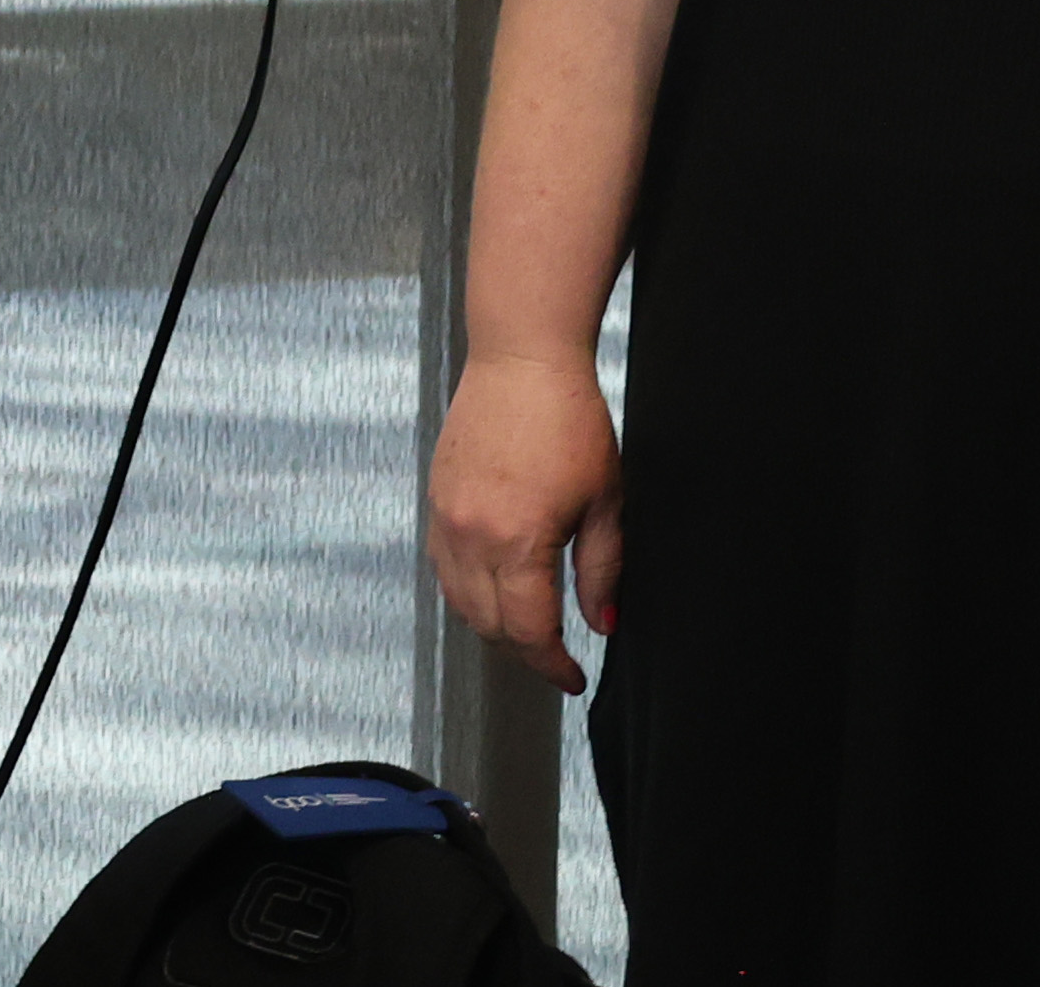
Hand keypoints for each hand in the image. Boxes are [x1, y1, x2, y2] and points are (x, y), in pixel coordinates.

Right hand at [427, 350, 620, 696]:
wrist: (521, 361)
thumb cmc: (568, 419)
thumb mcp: (604, 501)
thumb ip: (600, 570)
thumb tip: (600, 623)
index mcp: (518, 540)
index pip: (529, 630)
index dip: (553, 665)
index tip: (572, 677)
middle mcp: (472, 536)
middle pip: (489, 625)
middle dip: (524, 652)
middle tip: (556, 658)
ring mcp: (446, 519)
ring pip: (459, 602)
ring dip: (492, 627)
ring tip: (526, 630)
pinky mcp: (436, 502)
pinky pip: (443, 569)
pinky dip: (466, 593)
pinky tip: (492, 591)